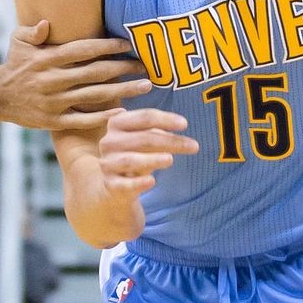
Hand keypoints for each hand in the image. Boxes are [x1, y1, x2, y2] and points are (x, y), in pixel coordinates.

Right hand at [0, 21, 149, 129]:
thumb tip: (46, 22)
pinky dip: (103, 117)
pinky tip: (123, 112)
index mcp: (46, 58)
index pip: (82, 50)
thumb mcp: (17, 41)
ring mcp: (53, 101)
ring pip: (94, 96)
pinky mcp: (53, 120)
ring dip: (122, 91)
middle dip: (123, 68)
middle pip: (95, 73)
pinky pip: (82, 119)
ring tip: (145, 87)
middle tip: (145, 66)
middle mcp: (52, 79)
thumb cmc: (13, 64)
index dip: (106, 46)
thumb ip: (33, 31)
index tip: (127, 44)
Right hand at [94, 109, 198, 240]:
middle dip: (170, 141)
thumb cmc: (135, 154)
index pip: (144, 117)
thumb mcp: (145, 140)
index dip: (166, 119)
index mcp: (117, 124)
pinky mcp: (110, 184)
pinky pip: (124, 184)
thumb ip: (158, 132)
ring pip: (131, 160)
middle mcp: (109, 142)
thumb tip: (176, 128)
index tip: (185, 124)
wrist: (116, 185)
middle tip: (194, 146)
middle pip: (143, 138)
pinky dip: (138, 183)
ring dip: (152, 159)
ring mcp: (108, 163)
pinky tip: (152, 181)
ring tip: (171, 159)